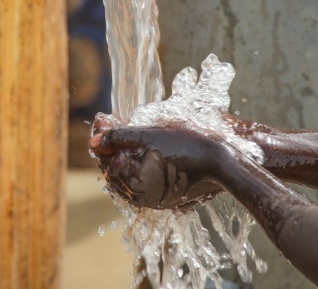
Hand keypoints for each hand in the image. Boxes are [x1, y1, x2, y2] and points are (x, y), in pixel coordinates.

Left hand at [90, 114, 233, 209]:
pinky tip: (143, 149)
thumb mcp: (149, 134)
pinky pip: (145, 181)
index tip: (101, 118)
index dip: (101, 135)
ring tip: (124, 132)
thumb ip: (119, 137)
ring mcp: (156, 200)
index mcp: (134, 183)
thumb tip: (93, 141)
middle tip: (109, 123)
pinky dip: (139, 164)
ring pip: (129, 175)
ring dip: (124, 154)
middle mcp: (142, 197)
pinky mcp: (169, 197)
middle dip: (111, 144)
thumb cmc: (188, 145)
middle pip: (115, 168)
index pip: (106, 158)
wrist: (224, 161)